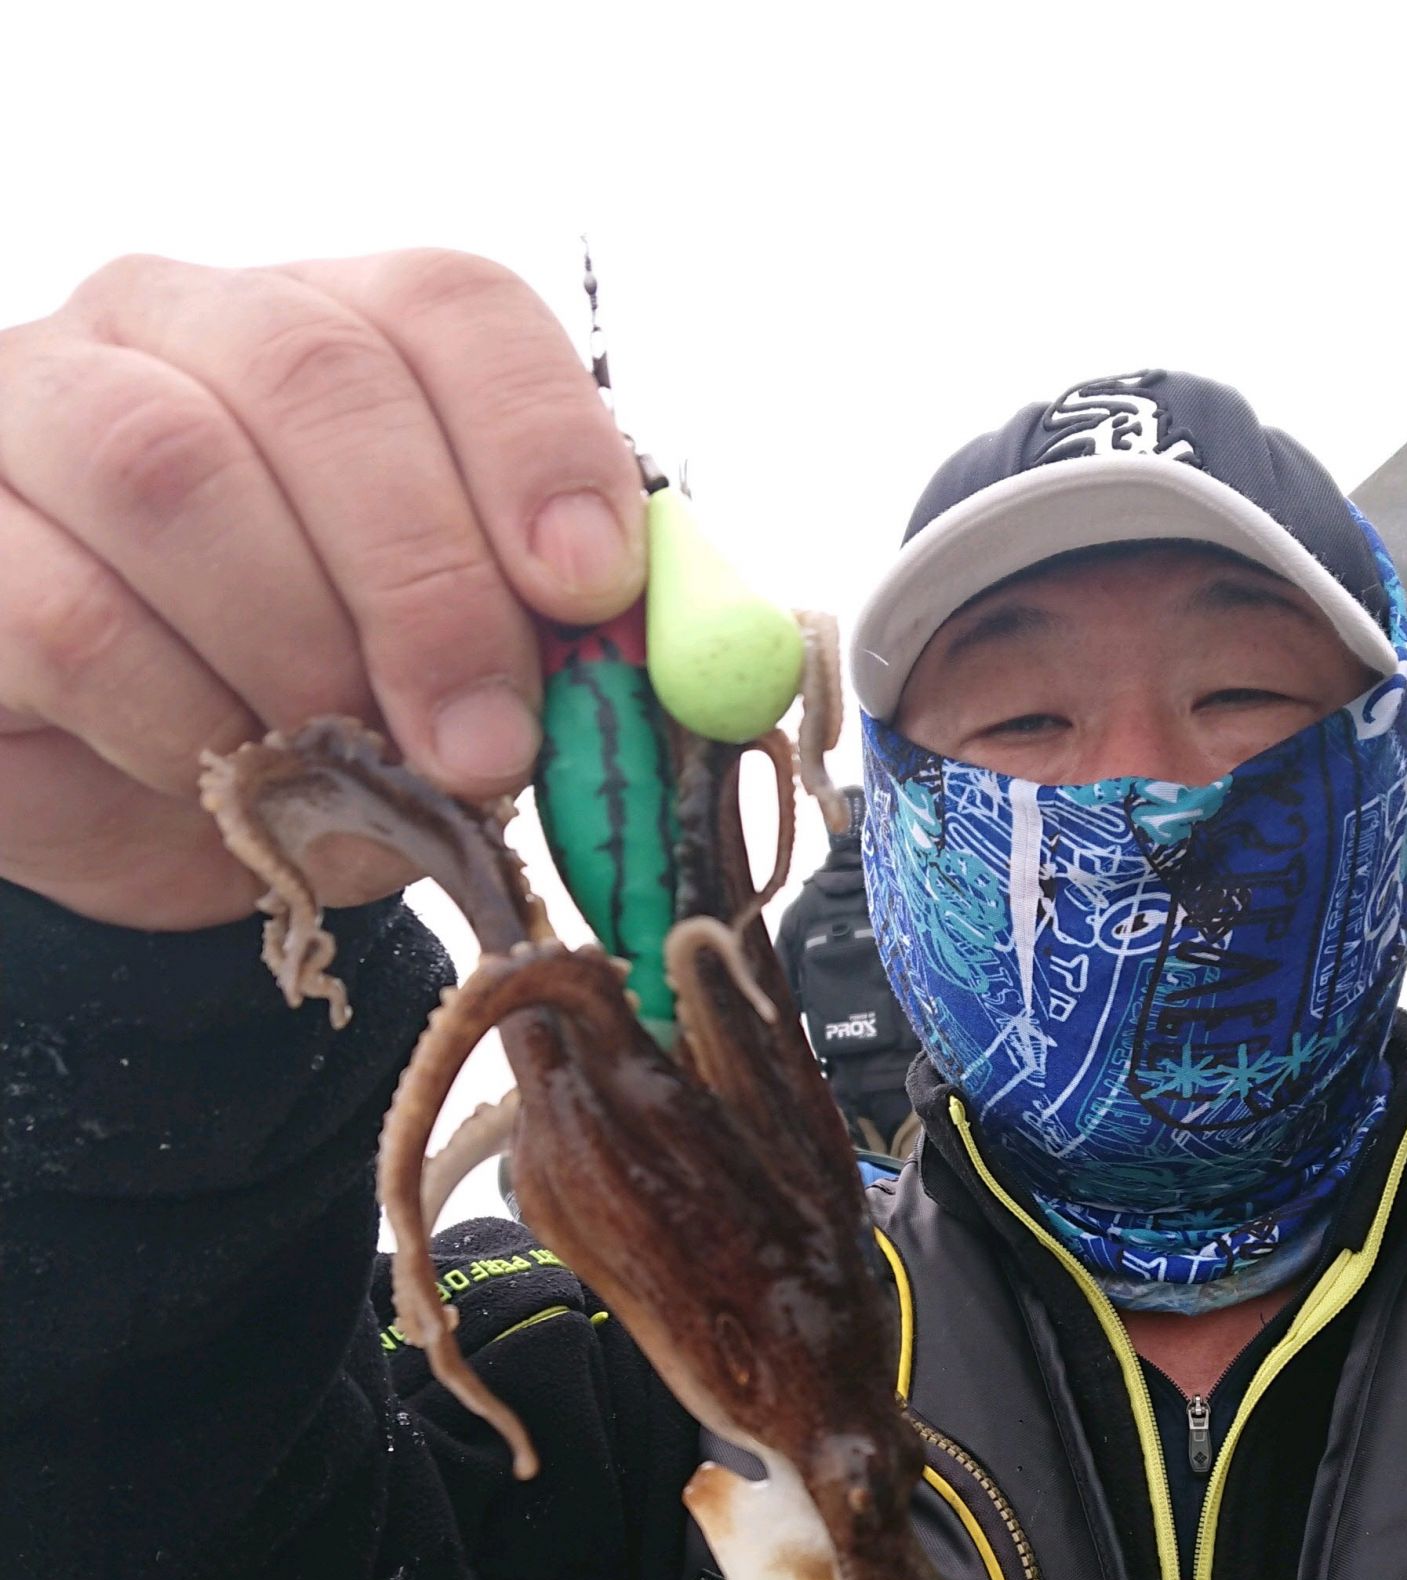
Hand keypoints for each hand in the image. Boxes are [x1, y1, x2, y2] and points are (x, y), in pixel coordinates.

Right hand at [0, 250, 646, 929]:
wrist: (129, 798)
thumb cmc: (315, 712)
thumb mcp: (462, 684)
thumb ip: (569, 656)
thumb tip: (697, 668)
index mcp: (341, 334)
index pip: (452, 310)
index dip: (538, 442)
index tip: (591, 589)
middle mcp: (184, 328)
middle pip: (321, 379)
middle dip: (431, 585)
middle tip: (488, 749)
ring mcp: (45, 411)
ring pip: (174, 473)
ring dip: (297, 653)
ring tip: (345, 765)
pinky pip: (72, 618)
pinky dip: (180, 726)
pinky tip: (228, 780)